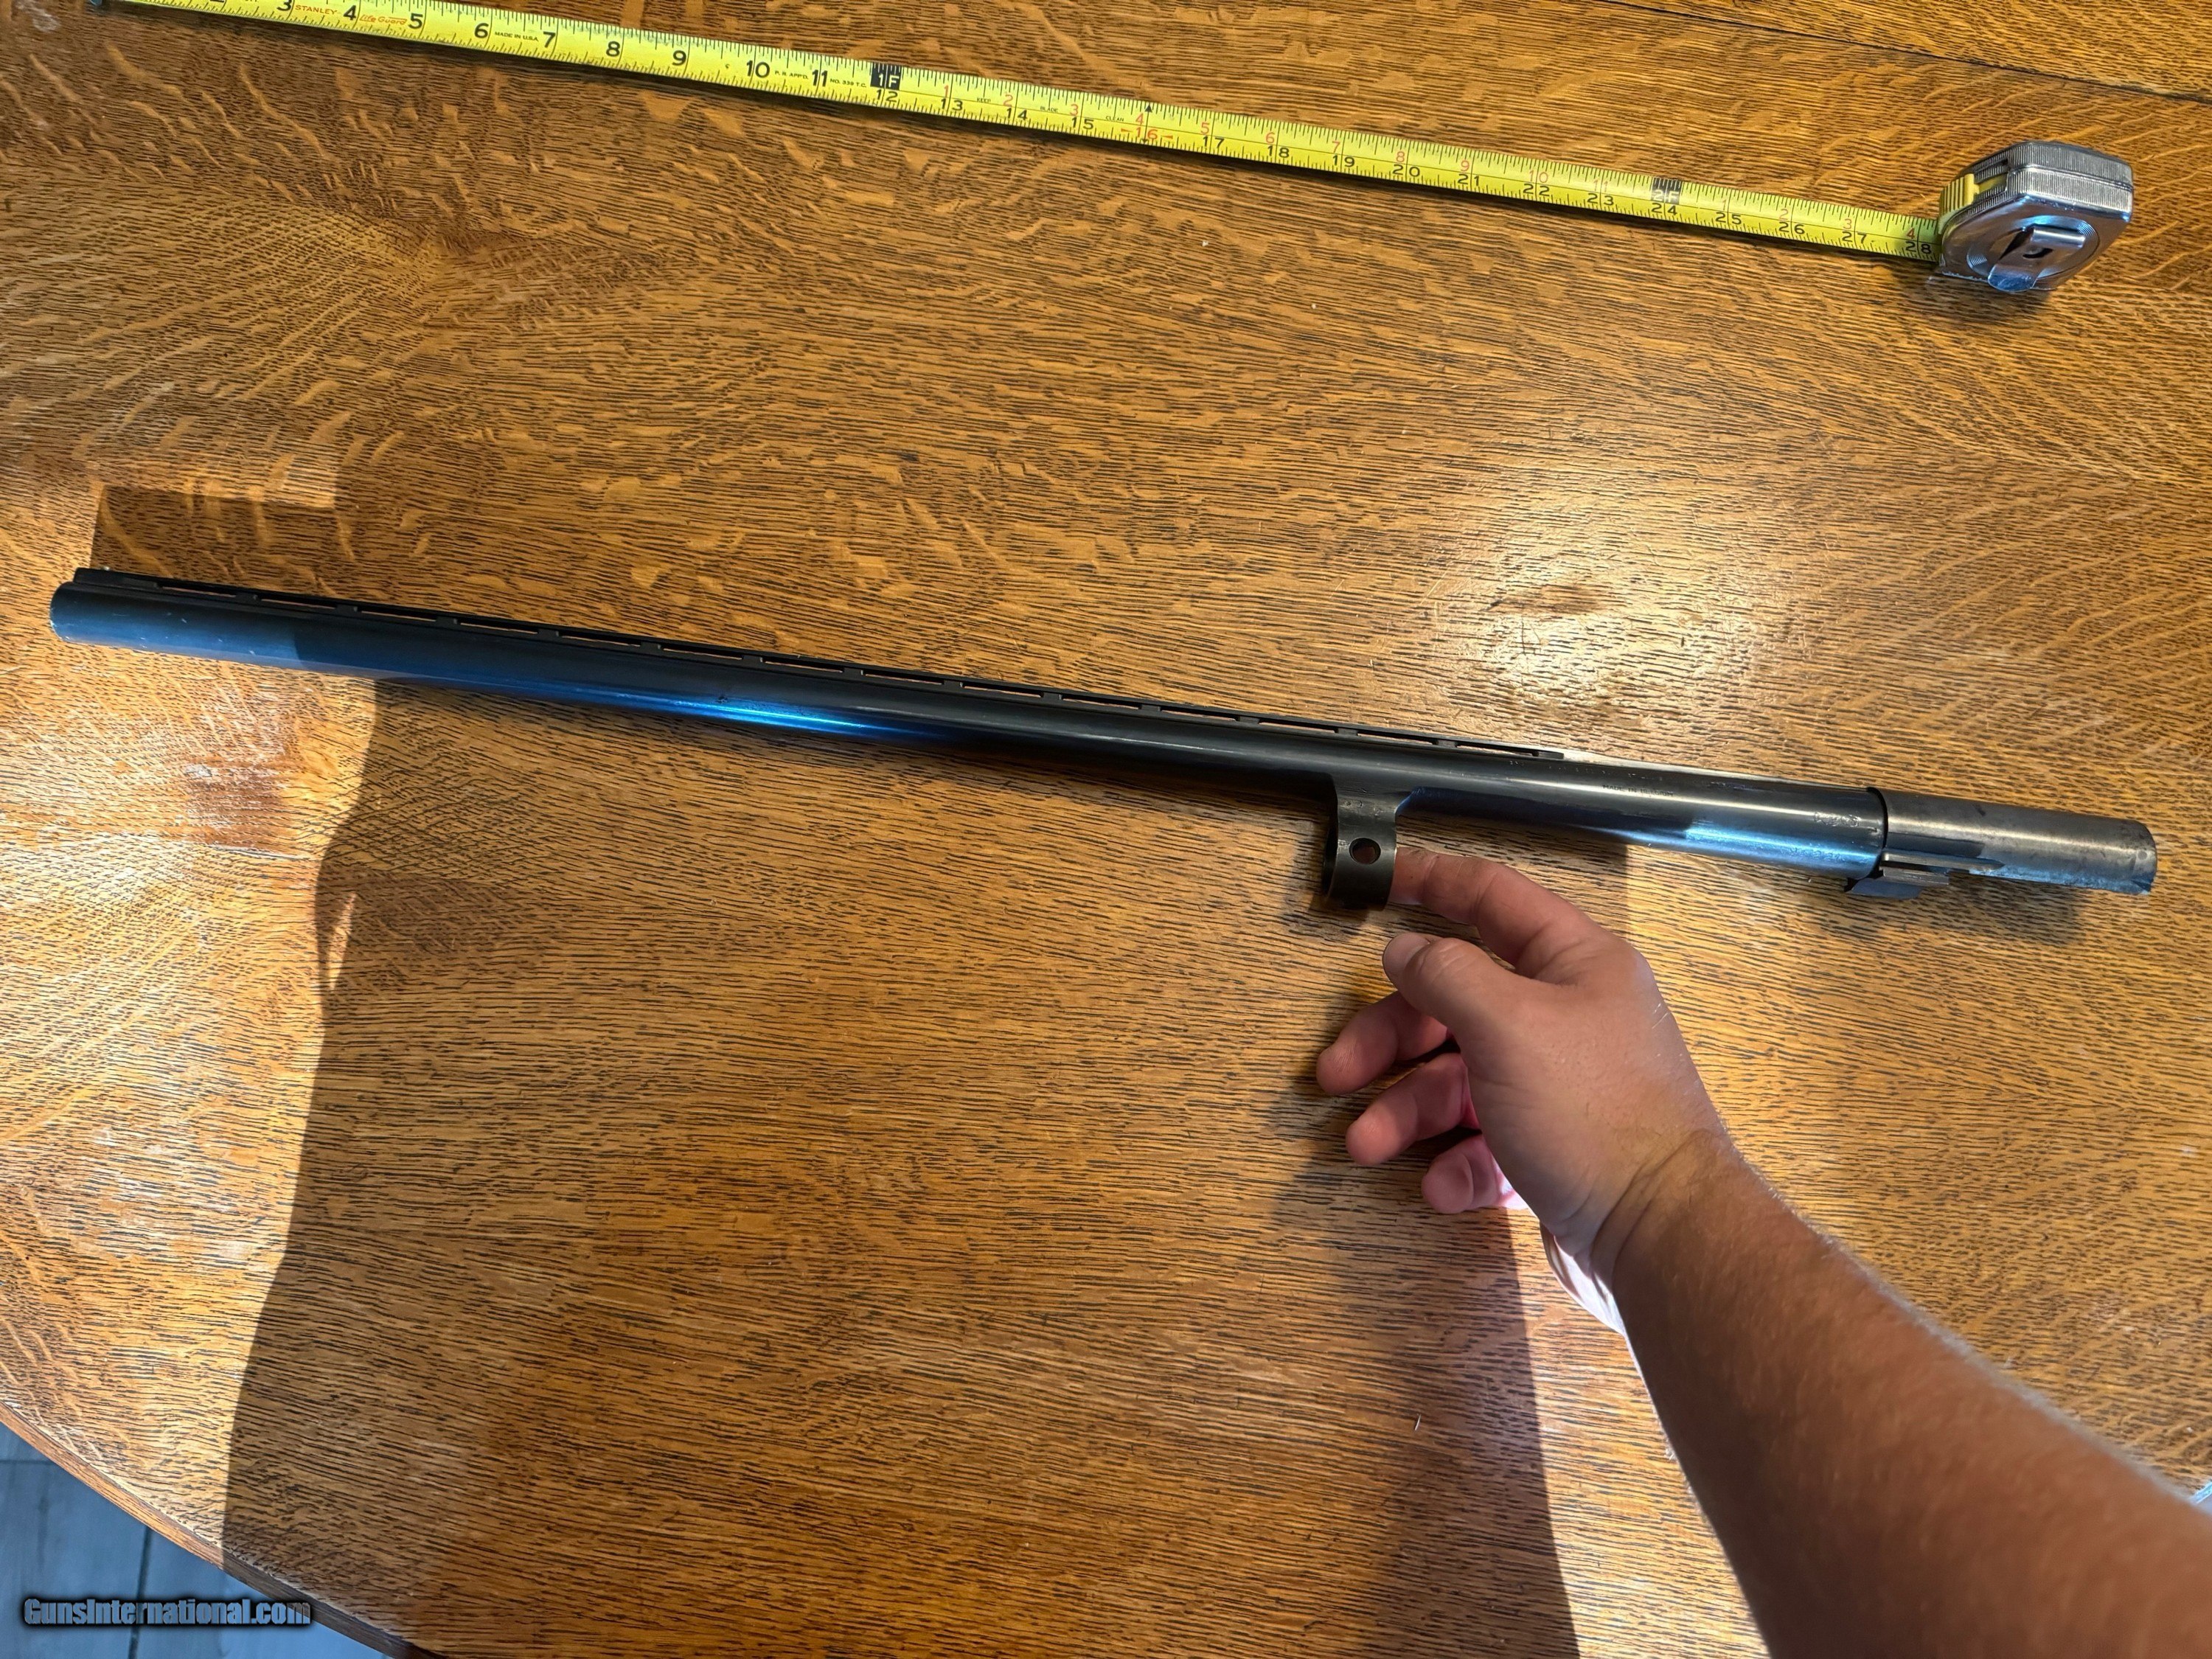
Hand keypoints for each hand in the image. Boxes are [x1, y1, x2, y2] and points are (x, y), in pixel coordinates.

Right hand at [1315, 849, 1739, 1281]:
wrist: (1661, 1236)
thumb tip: (1406, 948)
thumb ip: (1447, 975)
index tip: (1379, 878)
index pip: (1493, 898)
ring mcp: (1560, 1086)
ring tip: (1366, 1145)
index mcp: (1573, 964)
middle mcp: (1568, 1017)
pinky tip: (1443, 1185)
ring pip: (1460, 1080)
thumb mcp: (1509, 1025)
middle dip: (1389, 1040)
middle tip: (1335, 1072)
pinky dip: (1456, 1160)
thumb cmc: (1595, 1114)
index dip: (1432, 882)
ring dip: (1406, 1112)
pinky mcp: (1554, 1149)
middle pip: (1455, 1004)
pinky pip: (1485, 1141)